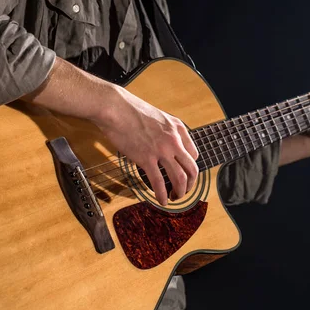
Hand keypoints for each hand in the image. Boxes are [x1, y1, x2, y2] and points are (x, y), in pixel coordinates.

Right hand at [97, 86, 198, 205]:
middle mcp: (174, 140)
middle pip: (192, 169)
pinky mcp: (146, 159)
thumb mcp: (158, 116)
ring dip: (180, 192)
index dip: (189, 167)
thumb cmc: (131, 110)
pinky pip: (159, 182)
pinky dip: (162, 195)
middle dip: (191, 184)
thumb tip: (165, 144)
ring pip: (180, 178)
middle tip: (184, 191)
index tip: (184, 173)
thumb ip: (166, 130)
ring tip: (175, 198)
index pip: (193, 154)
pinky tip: (161, 200)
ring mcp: (161, 150)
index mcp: (178, 128)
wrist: (115, 108)